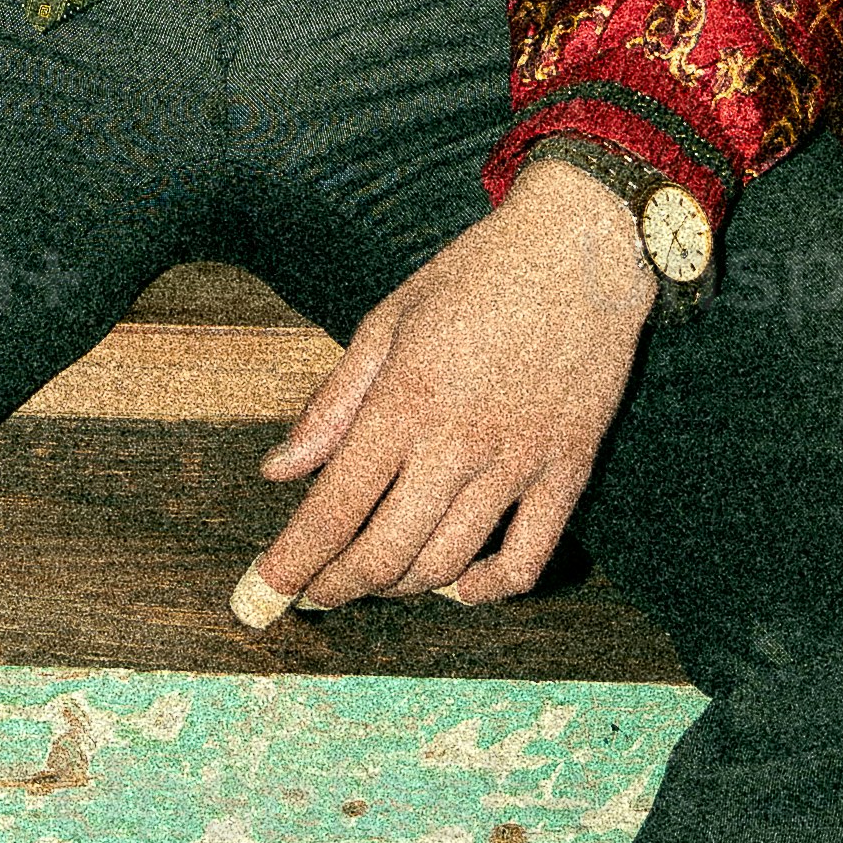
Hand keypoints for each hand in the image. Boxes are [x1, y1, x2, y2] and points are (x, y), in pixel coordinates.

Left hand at [241, 170, 655, 613]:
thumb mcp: (388, 321)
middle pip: (385, 553)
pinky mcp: (568, 471)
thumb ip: (332, 404)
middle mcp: (460, 443)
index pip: (333, 510)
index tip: (260, 597)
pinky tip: (458, 586)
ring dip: (399, 588)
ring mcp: (519, 463)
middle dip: (336, 587)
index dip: (290, 565)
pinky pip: (527, 560)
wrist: (583, 245)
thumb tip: (277, 470)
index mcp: (405, 400)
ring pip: (447, 565)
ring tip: (374, 579)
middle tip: (314, 592)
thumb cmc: (478, 274)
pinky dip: (486, 590)